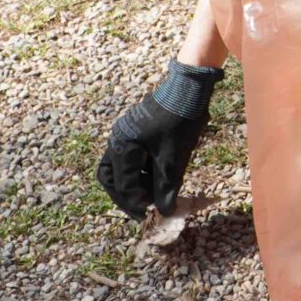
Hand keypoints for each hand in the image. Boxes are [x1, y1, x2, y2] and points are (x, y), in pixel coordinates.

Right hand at [99, 64, 215, 219]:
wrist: (189, 88)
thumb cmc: (179, 121)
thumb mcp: (173, 159)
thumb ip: (166, 187)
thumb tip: (165, 212)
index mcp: (122, 147)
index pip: (123, 185)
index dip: (137, 202)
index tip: (152, 212)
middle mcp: (117, 139)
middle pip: (111, 177)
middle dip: (125, 196)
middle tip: (142, 211)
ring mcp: (125, 133)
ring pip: (120, 167)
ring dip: (134, 183)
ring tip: (153, 195)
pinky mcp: (135, 130)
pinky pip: (131, 157)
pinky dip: (140, 170)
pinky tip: (157, 177)